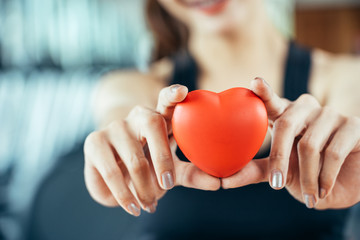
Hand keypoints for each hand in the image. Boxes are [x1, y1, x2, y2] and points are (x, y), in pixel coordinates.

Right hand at [84, 85, 219, 215]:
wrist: (114, 178)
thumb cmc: (150, 168)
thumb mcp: (173, 171)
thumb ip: (193, 174)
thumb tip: (218, 184)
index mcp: (160, 118)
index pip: (167, 101)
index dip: (173, 95)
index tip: (182, 91)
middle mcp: (138, 116)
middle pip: (153, 123)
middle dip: (163, 156)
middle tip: (168, 185)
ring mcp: (115, 126)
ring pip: (134, 156)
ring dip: (144, 186)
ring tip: (150, 206)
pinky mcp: (94, 142)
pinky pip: (111, 170)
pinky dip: (123, 194)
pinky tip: (132, 207)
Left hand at [222, 78, 359, 208]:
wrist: (344, 185)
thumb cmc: (306, 173)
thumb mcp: (279, 172)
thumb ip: (254, 172)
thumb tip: (224, 182)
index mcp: (284, 116)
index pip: (272, 101)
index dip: (264, 92)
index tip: (255, 82)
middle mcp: (306, 109)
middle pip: (286, 124)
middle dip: (279, 158)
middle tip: (276, 185)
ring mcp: (330, 114)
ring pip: (309, 144)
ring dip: (307, 177)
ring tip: (307, 197)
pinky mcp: (353, 125)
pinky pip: (333, 152)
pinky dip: (325, 177)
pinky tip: (323, 191)